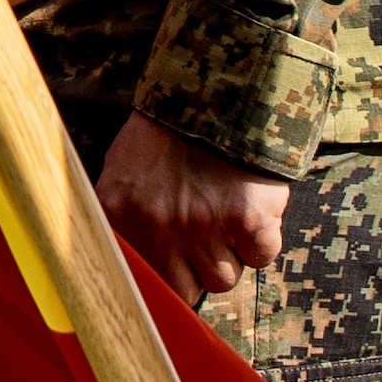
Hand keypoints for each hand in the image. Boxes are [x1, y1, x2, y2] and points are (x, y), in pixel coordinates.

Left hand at [98, 114, 294, 305]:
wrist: (217, 90)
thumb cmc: (167, 135)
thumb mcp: (123, 171)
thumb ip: (122, 221)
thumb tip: (127, 270)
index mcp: (121, 216)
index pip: (136, 284)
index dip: (158, 288)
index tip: (170, 283)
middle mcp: (158, 229)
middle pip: (187, 290)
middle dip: (196, 271)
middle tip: (202, 234)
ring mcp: (203, 228)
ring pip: (225, 277)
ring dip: (229, 253)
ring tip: (224, 210)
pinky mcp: (248, 222)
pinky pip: (260, 256)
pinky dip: (260, 239)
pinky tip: (250, 205)